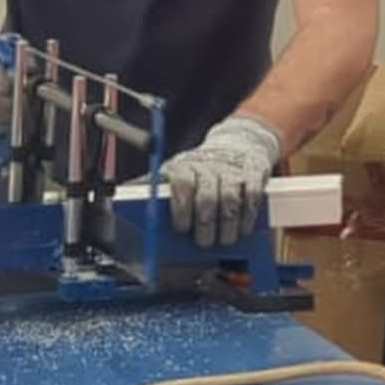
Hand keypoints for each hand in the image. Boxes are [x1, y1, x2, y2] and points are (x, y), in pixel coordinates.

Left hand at [162, 115, 281, 248]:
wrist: (239, 142)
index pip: (183, 184)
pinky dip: (247, 216)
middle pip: (207, 197)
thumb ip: (158, 189)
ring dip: (227, 225)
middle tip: (204, 242)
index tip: (181, 229)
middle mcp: (210, 165)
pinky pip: (252, 196)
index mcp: (186, 166)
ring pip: (230, 200)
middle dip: (205, 225)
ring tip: (224, 240)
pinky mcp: (255, 172)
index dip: (182, 209)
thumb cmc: (202, 168)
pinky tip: (242, 229)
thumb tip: (129, 205)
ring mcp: (233, 169)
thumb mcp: (178, 172)